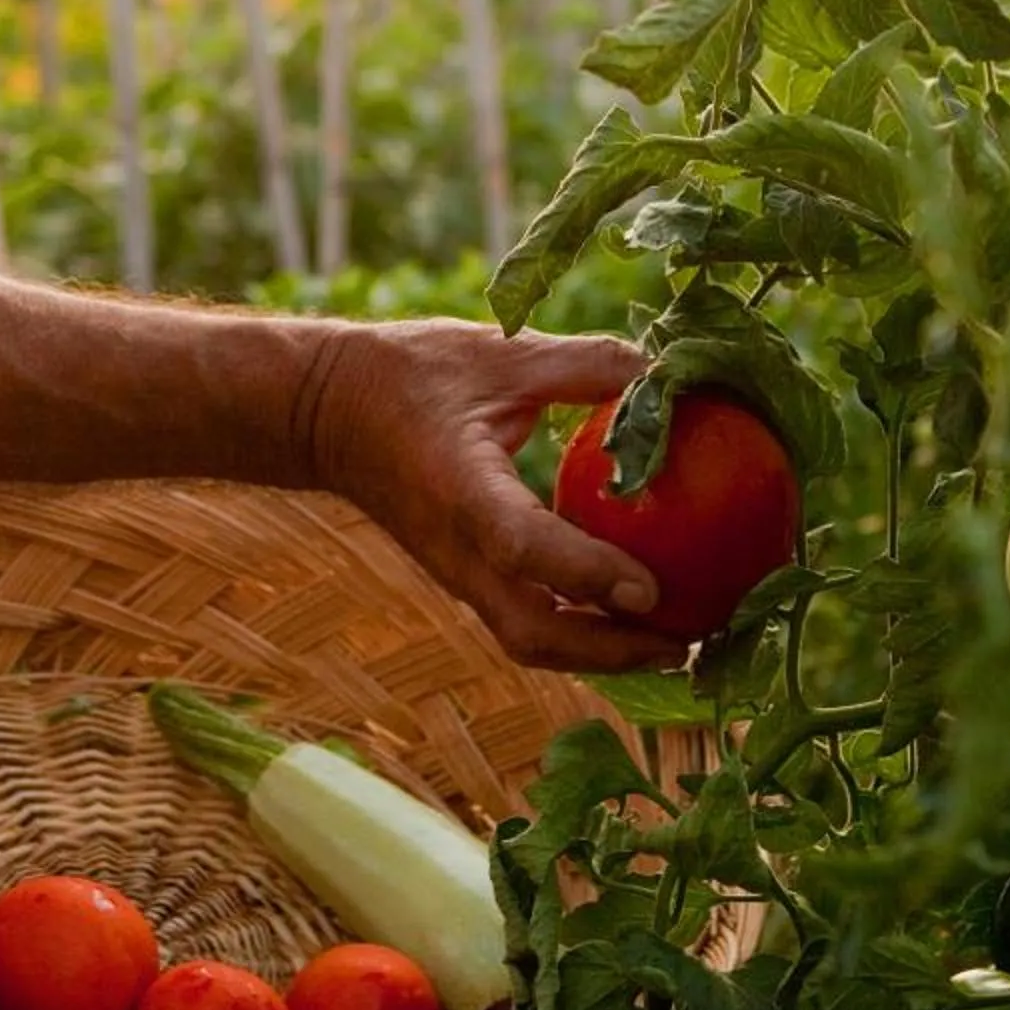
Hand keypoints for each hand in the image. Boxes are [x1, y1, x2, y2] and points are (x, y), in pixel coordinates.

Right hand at [300, 320, 688, 673]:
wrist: (321, 413)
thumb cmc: (407, 373)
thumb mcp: (497, 354)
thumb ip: (583, 364)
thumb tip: (666, 374)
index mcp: (459, 490)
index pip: (522, 546)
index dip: (588, 574)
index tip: (651, 590)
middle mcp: (455, 549)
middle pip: (533, 634)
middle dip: (614, 653)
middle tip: (688, 642)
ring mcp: (456, 572)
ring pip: (531, 640)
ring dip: (602, 654)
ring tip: (673, 643)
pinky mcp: (462, 577)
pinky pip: (525, 622)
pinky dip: (580, 631)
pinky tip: (628, 613)